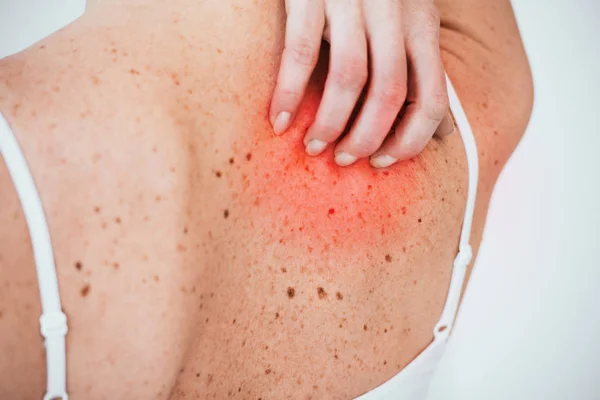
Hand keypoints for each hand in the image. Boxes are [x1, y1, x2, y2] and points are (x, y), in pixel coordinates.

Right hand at [269, 0, 454, 167]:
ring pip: (350, 76)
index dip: (410, 141)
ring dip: (331, 122)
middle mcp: (393, 11)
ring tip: (313, 146)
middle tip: (344, 160)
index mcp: (421, 25)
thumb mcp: (406, 27)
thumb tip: (444, 132)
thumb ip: (424, 76)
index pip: (431, 98)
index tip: (383, 163)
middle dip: (367, 138)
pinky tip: (279, 120)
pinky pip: (302, 51)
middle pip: (391, 92)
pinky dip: (290, 92)